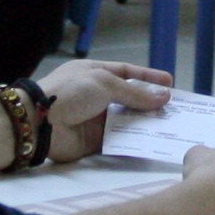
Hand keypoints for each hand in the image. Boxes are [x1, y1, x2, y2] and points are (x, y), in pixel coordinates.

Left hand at [38, 60, 172, 164]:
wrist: (40, 122)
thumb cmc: (71, 93)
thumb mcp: (105, 83)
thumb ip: (135, 93)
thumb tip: (163, 97)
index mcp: (94, 72)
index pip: (126, 72)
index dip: (148, 77)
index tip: (170, 83)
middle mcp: (95, 94)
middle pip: (128, 98)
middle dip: (150, 103)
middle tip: (174, 109)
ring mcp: (94, 118)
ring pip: (125, 120)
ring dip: (145, 123)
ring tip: (169, 126)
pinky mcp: (93, 141)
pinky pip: (118, 140)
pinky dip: (133, 141)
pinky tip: (153, 142)